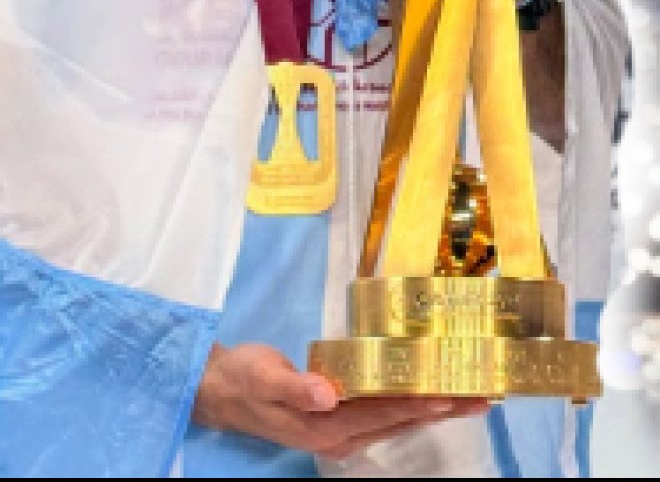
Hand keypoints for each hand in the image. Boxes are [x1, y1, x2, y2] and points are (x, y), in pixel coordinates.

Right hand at [193, 343, 487, 459]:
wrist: (226, 389)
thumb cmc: (246, 379)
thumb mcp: (265, 378)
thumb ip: (295, 387)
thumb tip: (327, 393)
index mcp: (326, 425)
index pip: (382, 413)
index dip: (418, 403)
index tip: (454, 393)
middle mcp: (341, 434)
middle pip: (400, 419)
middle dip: (442, 408)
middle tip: (482, 396)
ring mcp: (342, 429)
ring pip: (397, 418)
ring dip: (433, 407)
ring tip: (469, 396)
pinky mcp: (340, 418)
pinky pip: (384, 412)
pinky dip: (411, 402)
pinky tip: (427, 393)